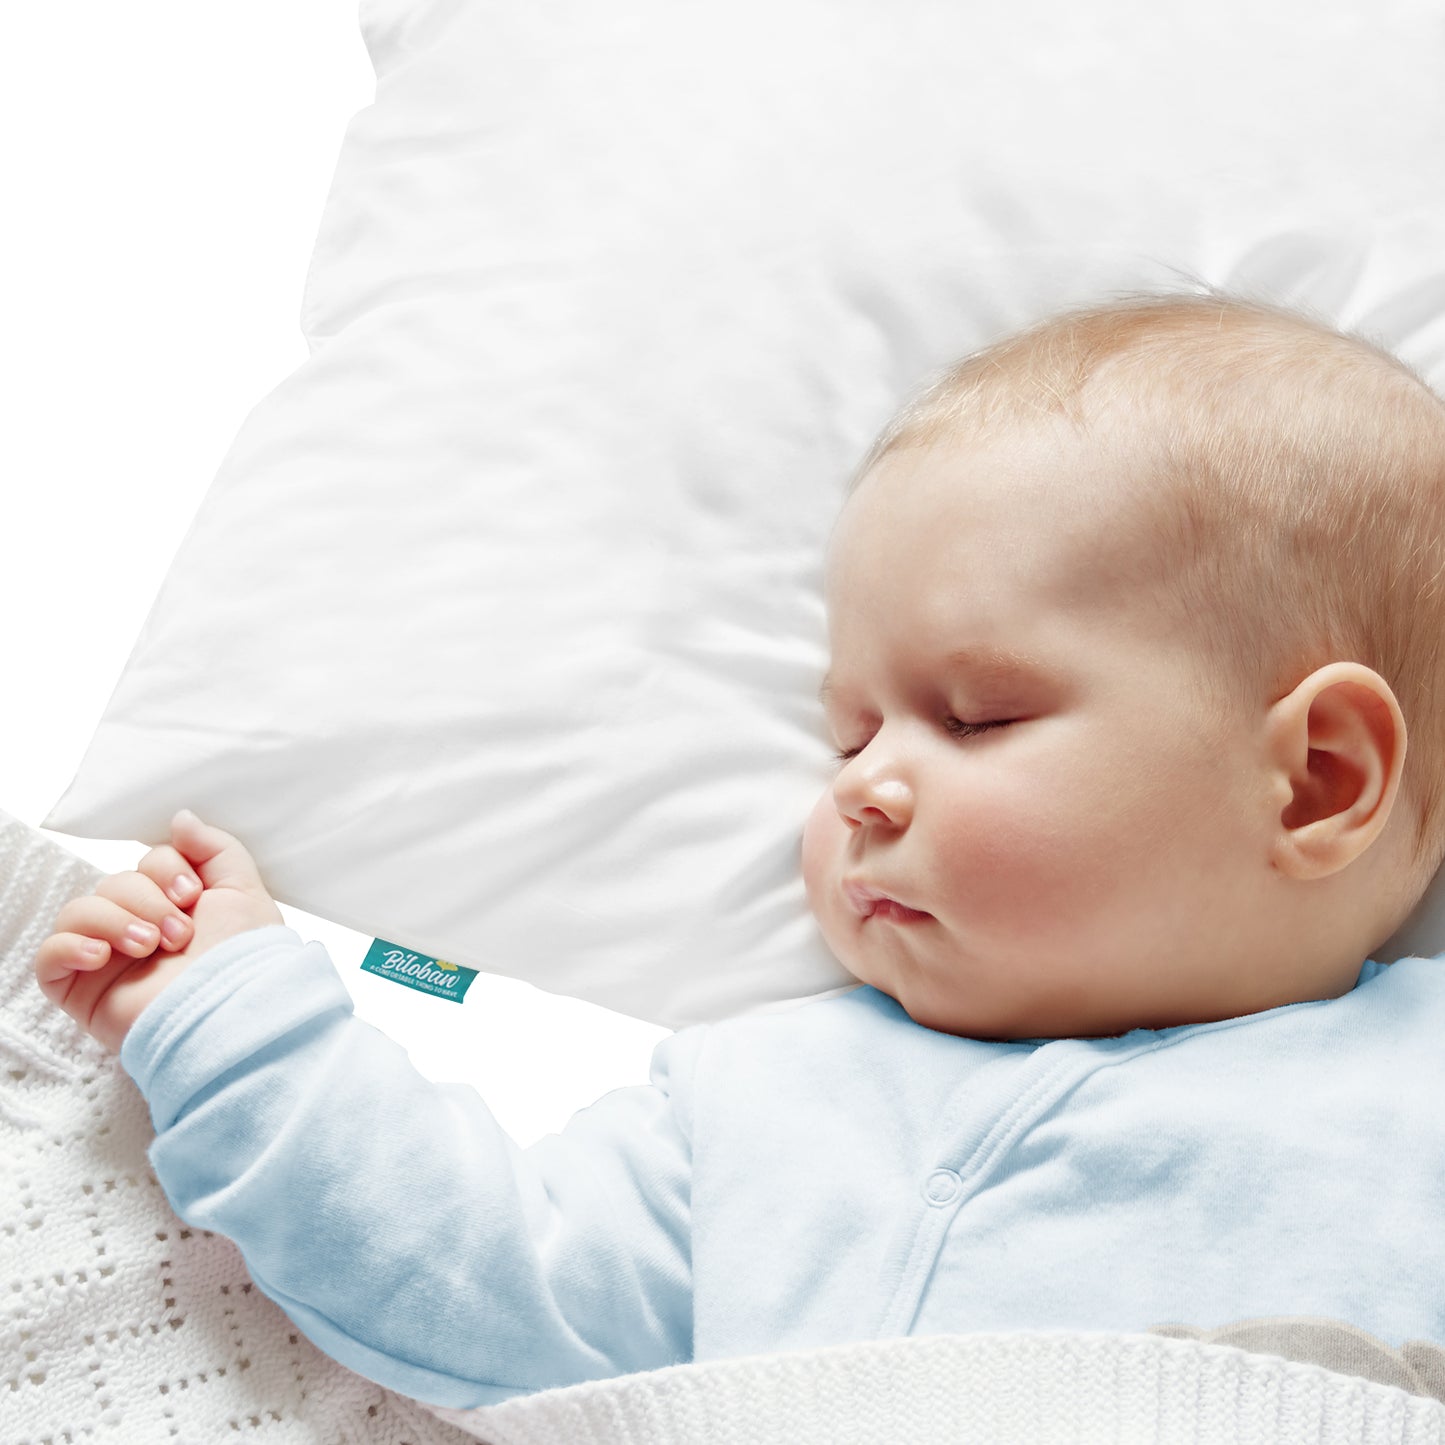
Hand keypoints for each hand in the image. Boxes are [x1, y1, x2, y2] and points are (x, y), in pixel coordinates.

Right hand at [34, 809, 284, 1053]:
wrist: (231, 1014)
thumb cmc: (245, 960)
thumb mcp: (243, 892)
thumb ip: (214, 849)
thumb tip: (180, 819)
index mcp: (175, 905)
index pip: (147, 862)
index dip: (165, 869)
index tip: (192, 896)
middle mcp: (139, 928)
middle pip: (113, 883)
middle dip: (146, 899)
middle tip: (178, 934)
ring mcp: (108, 959)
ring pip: (79, 910)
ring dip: (114, 920)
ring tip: (148, 947)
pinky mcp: (82, 990)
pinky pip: (48, 955)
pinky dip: (70, 946)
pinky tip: (103, 956)